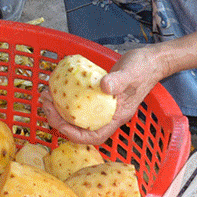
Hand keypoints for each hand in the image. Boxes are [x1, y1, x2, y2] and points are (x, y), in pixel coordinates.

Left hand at [38, 46, 168, 143]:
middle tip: (45, 104)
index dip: (75, 135)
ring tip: (46, 96)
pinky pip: (79, 102)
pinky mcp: (98, 95)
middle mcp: (108, 114)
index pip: (95, 136)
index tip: (59, 124)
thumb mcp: (131, 73)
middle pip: (81, 128)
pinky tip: (56, 88)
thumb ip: (118, 80)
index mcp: (117, 116)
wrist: (151, 60)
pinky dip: (66, 98)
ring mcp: (103, 106)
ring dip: (59, 109)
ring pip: (77, 115)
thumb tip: (103, 87)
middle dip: (60, 120)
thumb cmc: (144, 67)